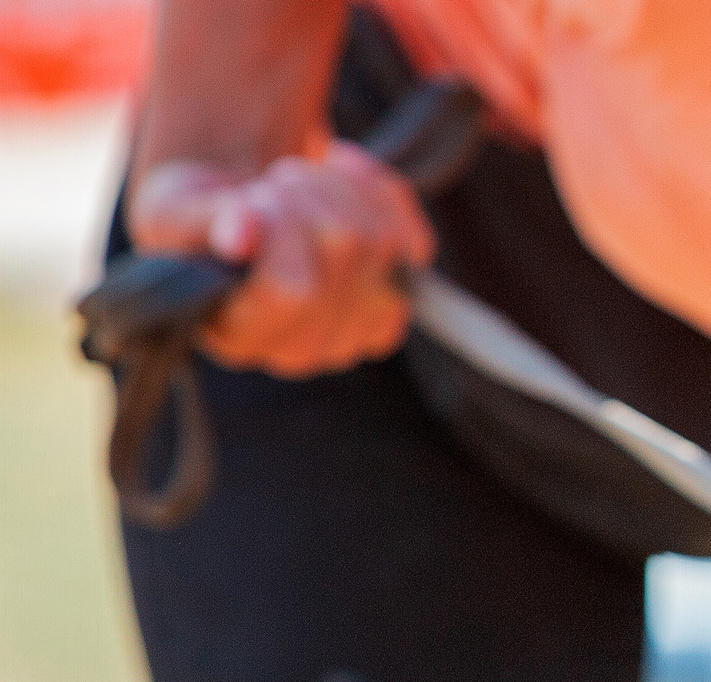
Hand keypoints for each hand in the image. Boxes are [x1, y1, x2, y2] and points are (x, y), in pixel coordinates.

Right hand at [127, 141, 433, 377]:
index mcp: (245, 339)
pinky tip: (337, 179)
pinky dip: (375, 190)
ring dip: (334, 186)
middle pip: (343, 248)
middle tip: (270, 184)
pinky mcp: (400, 296)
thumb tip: (242, 232)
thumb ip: (202, 223)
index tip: (252, 199)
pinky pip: (410, 232)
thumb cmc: (197, 222)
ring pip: (379, 236)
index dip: (278, 227)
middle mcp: (310, 348)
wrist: (242, 216)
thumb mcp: (173, 213)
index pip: (293, 290)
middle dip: (303, 192)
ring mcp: (361, 327)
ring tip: (294, 183)